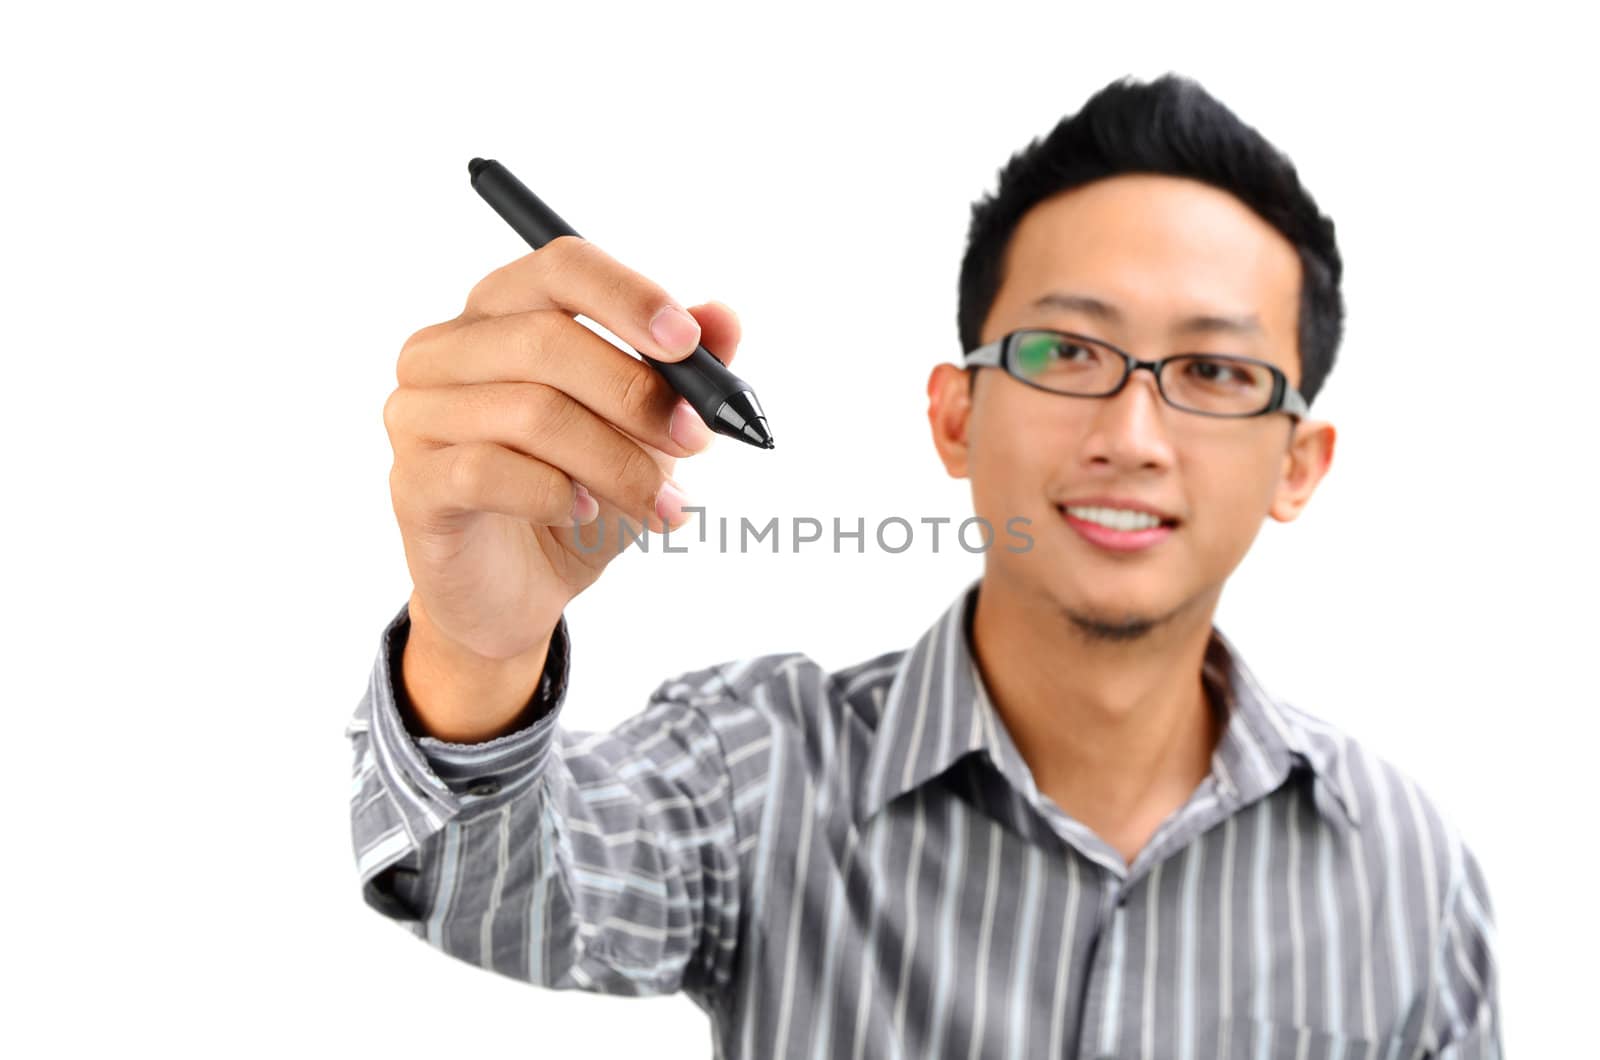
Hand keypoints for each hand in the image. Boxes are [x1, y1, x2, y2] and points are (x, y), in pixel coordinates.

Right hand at [383, 235, 740, 662]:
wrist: (522, 590)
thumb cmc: (579, 492)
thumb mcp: (645, 431)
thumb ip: (682, 372)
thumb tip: (724, 317)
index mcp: (503, 311)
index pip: (561, 266)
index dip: (628, 298)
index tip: (687, 343)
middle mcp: (446, 349)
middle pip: (546, 340)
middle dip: (636, 394)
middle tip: (694, 442)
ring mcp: (417, 414)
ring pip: (530, 412)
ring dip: (615, 461)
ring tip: (658, 502)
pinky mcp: (413, 483)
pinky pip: (489, 473)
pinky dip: (557, 495)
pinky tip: (584, 512)